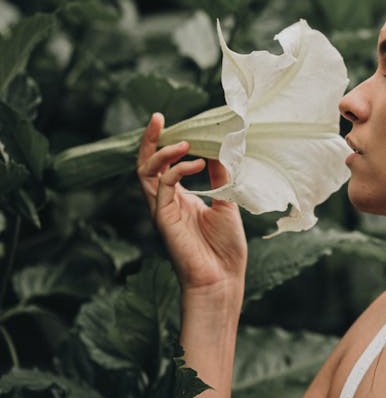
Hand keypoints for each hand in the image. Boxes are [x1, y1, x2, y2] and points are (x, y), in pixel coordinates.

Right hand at [137, 113, 247, 295]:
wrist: (223, 278)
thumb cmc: (226, 248)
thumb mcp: (226, 203)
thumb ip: (219, 177)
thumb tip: (219, 150)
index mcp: (180, 199)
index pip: (163, 166)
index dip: (164, 144)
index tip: (170, 122)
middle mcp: (166, 202)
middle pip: (146, 165)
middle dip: (149, 141)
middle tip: (158, 119)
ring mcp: (163, 210)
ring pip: (147, 174)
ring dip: (163, 153)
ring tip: (183, 142)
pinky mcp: (164, 219)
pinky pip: (163, 187)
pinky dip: (177, 171)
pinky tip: (197, 164)